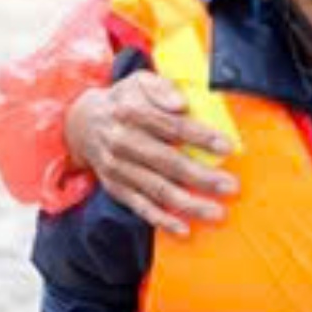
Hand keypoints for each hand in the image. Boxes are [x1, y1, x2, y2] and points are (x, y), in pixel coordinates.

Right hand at [65, 72, 237, 236]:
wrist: (82, 123)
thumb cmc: (124, 102)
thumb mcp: (139, 82)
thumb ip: (161, 88)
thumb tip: (181, 104)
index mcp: (131, 112)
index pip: (171, 126)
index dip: (200, 137)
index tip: (227, 146)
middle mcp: (122, 142)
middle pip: (167, 162)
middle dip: (201, 177)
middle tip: (230, 186)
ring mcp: (118, 168)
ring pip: (157, 190)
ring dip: (188, 204)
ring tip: (216, 212)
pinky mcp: (115, 187)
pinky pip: (140, 207)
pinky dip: (161, 220)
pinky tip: (184, 229)